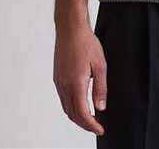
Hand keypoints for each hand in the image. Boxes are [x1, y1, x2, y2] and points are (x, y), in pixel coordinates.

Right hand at [53, 20, 107, 135]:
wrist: (70, 28)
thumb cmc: (85, 42)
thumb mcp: (100, 64)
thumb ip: (100, 88)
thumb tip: (100, 107)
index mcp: (75, 83)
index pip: (82, 113)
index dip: (91, 125)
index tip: (100, 129)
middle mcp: (64, 85)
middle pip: (72, 114)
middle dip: (84, 124)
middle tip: (96, 126)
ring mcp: (59, 81)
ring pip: (66, 107)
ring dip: (77, 116)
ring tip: (90, 117)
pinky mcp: (57, 77)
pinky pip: (63, 98)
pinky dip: (71, 106)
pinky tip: (80, 102)